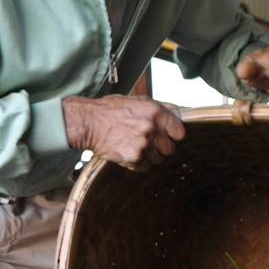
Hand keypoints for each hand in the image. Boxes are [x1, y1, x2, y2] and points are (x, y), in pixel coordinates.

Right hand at [63, 94, 185, 169]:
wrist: (89, 122)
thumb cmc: (111, 110)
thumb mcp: (138, 101)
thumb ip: (160, 108)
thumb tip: (179, 113)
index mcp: (156, 112)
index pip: (180, 132)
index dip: (174, 135)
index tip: (168, 136)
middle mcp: (151, 129)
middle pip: (170, 149)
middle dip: (161, 147)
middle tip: (148, 142)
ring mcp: (143, 145)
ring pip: (158, 160)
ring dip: (150, 156)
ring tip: (135, 145)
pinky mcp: (133, 158)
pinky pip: (146, 167)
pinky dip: (140, 163)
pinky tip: (129, 152)